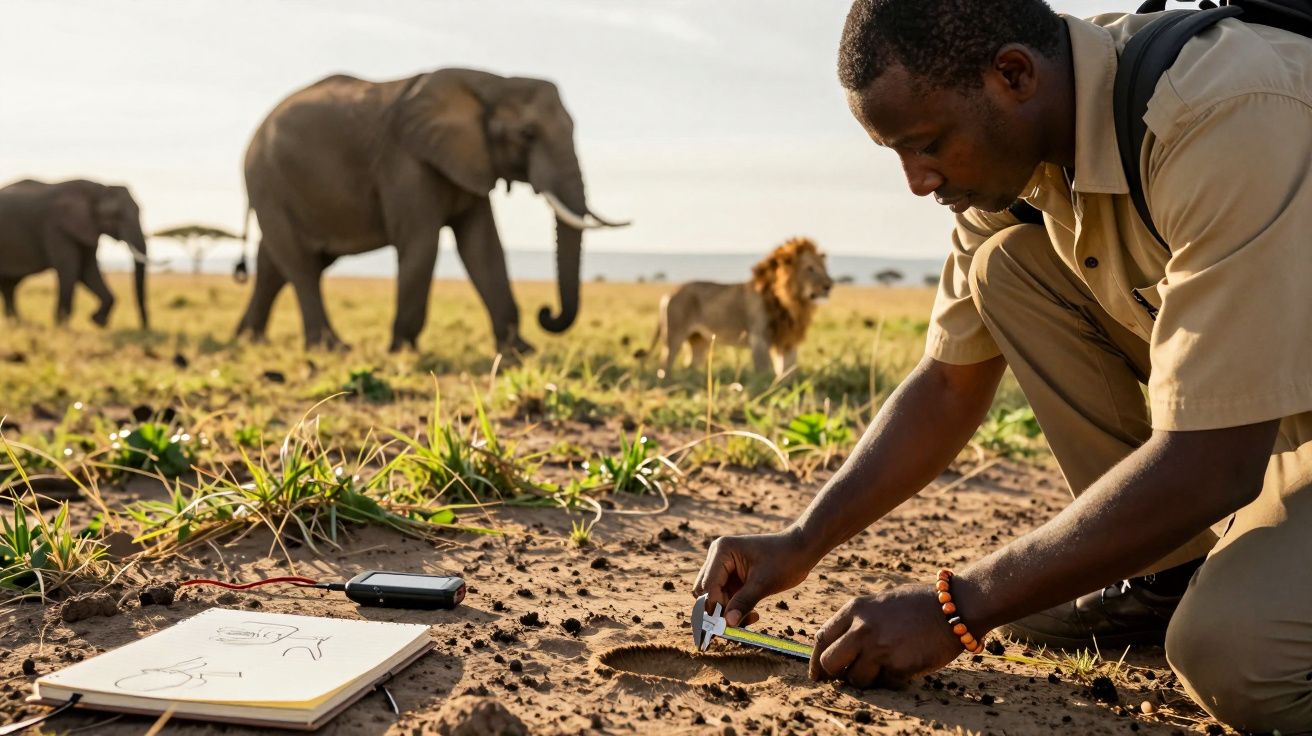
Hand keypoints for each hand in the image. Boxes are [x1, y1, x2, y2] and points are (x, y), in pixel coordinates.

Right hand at [692, 530, 816, 626]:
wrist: (801, 550)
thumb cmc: (785, 559)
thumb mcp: (764, 583)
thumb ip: (744, 602)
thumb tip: (728, 624)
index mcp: (722, 551)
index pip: (708, 586)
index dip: (717, 606)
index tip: (729, 624)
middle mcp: (718, 557)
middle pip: (705, 593)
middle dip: (721, 610)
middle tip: (740, 622)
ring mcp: (724, 568)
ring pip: (715, 599)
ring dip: (729, 612)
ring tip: (752, 618)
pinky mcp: (732, 578)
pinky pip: (726, 600)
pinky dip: (736, 610)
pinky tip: (754, 614)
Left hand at [809, 584, 965, 687]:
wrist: (955, 607)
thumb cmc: (918, 604)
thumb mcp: (880, 602)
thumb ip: (858, 621)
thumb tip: (838, 648)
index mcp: (855, 610)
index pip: (821, 639)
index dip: (816, 660)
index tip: (818, 673)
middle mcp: (862, 629)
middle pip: (829, 663)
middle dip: (835, 674)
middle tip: (845, 679)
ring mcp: (879, 649)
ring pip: (856, 679)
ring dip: (867, 679)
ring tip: (885, 666)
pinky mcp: (898, 666)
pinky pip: (885, 683)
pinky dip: (892, 680)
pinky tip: (906, 664)